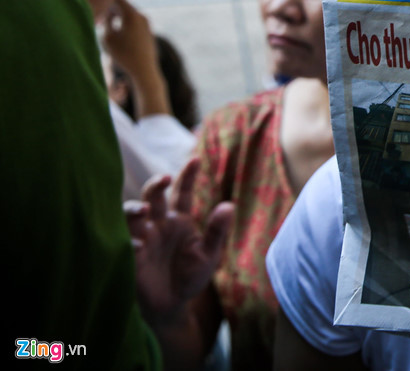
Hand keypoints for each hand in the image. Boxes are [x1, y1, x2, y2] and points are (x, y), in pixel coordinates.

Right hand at [102, 0, 172, 116]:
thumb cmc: (123, 55)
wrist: (144, 70)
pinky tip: (116, 29)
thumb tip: (107, 12)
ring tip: (104, 23)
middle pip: (123, 5)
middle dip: (110, 8)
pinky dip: (124, 22)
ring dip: (117, 15)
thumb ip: (107, 21)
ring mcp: (146, 23)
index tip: (95, 2)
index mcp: (132, 15)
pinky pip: (133, 21)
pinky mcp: (148, 31)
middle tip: (98, 13)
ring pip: (128, 13)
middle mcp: (142, 16)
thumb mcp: (108, 37)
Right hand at [125, 158, 233, 324]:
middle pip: (152, 196)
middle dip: (155, 185)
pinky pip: (124, 244)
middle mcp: (158, 224)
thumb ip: (216, 231)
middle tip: (164, 178)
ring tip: (143, 211)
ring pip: (131, 215)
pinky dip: (129, 242)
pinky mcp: (130, 257)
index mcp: (179, 219)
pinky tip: (137, 245)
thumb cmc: (191, 277)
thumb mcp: (208, 254)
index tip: (195, 159)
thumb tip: (228, 205)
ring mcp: (142, 238)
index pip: (181, 192)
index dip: (187, 175)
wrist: (172, 306)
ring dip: (134, 209)